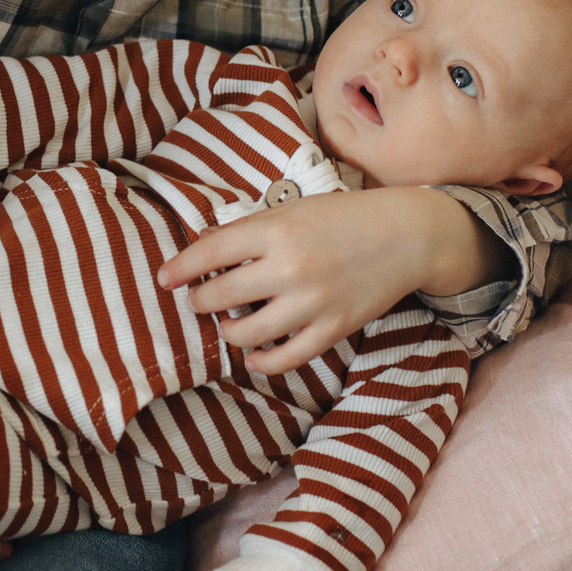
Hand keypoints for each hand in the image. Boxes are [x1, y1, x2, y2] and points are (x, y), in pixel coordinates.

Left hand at [157, 186, 505, 373]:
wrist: (406, 235)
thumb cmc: (343, 217)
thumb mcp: (293, 208)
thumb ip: (250, 228)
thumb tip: (202, 243)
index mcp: (276, 230)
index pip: (210, 252)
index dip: (180, 268)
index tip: (165, 279)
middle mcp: (290, 267)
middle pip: (220, 296)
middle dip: (200, 302)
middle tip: (200, 301)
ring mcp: (312, 302)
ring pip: (245, 334)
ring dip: (227, 332)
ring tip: (228, 323)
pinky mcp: (333, 329)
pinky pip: (284, 359)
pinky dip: (261, 362)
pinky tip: (253, 355)